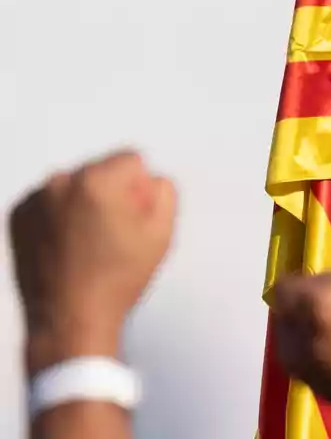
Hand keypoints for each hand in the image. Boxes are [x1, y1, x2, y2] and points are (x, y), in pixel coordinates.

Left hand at [8, 150, 176, 373]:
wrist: (70, 319)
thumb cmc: (112, 283)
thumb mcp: (162, 234)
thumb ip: (165, 192)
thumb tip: (152, 181)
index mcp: (97, 182)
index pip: (132, 159)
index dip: (141, 189)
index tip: (134, 215)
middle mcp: (60, 184)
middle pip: (101, 170)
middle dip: (112, 194)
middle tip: (113, 234)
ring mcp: (35, 200)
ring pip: (74, 185)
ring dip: (84, 204)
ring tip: (89, 243)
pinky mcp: (18, 217)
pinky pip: (49, 202)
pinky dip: (60, 217)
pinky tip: (70, 245)